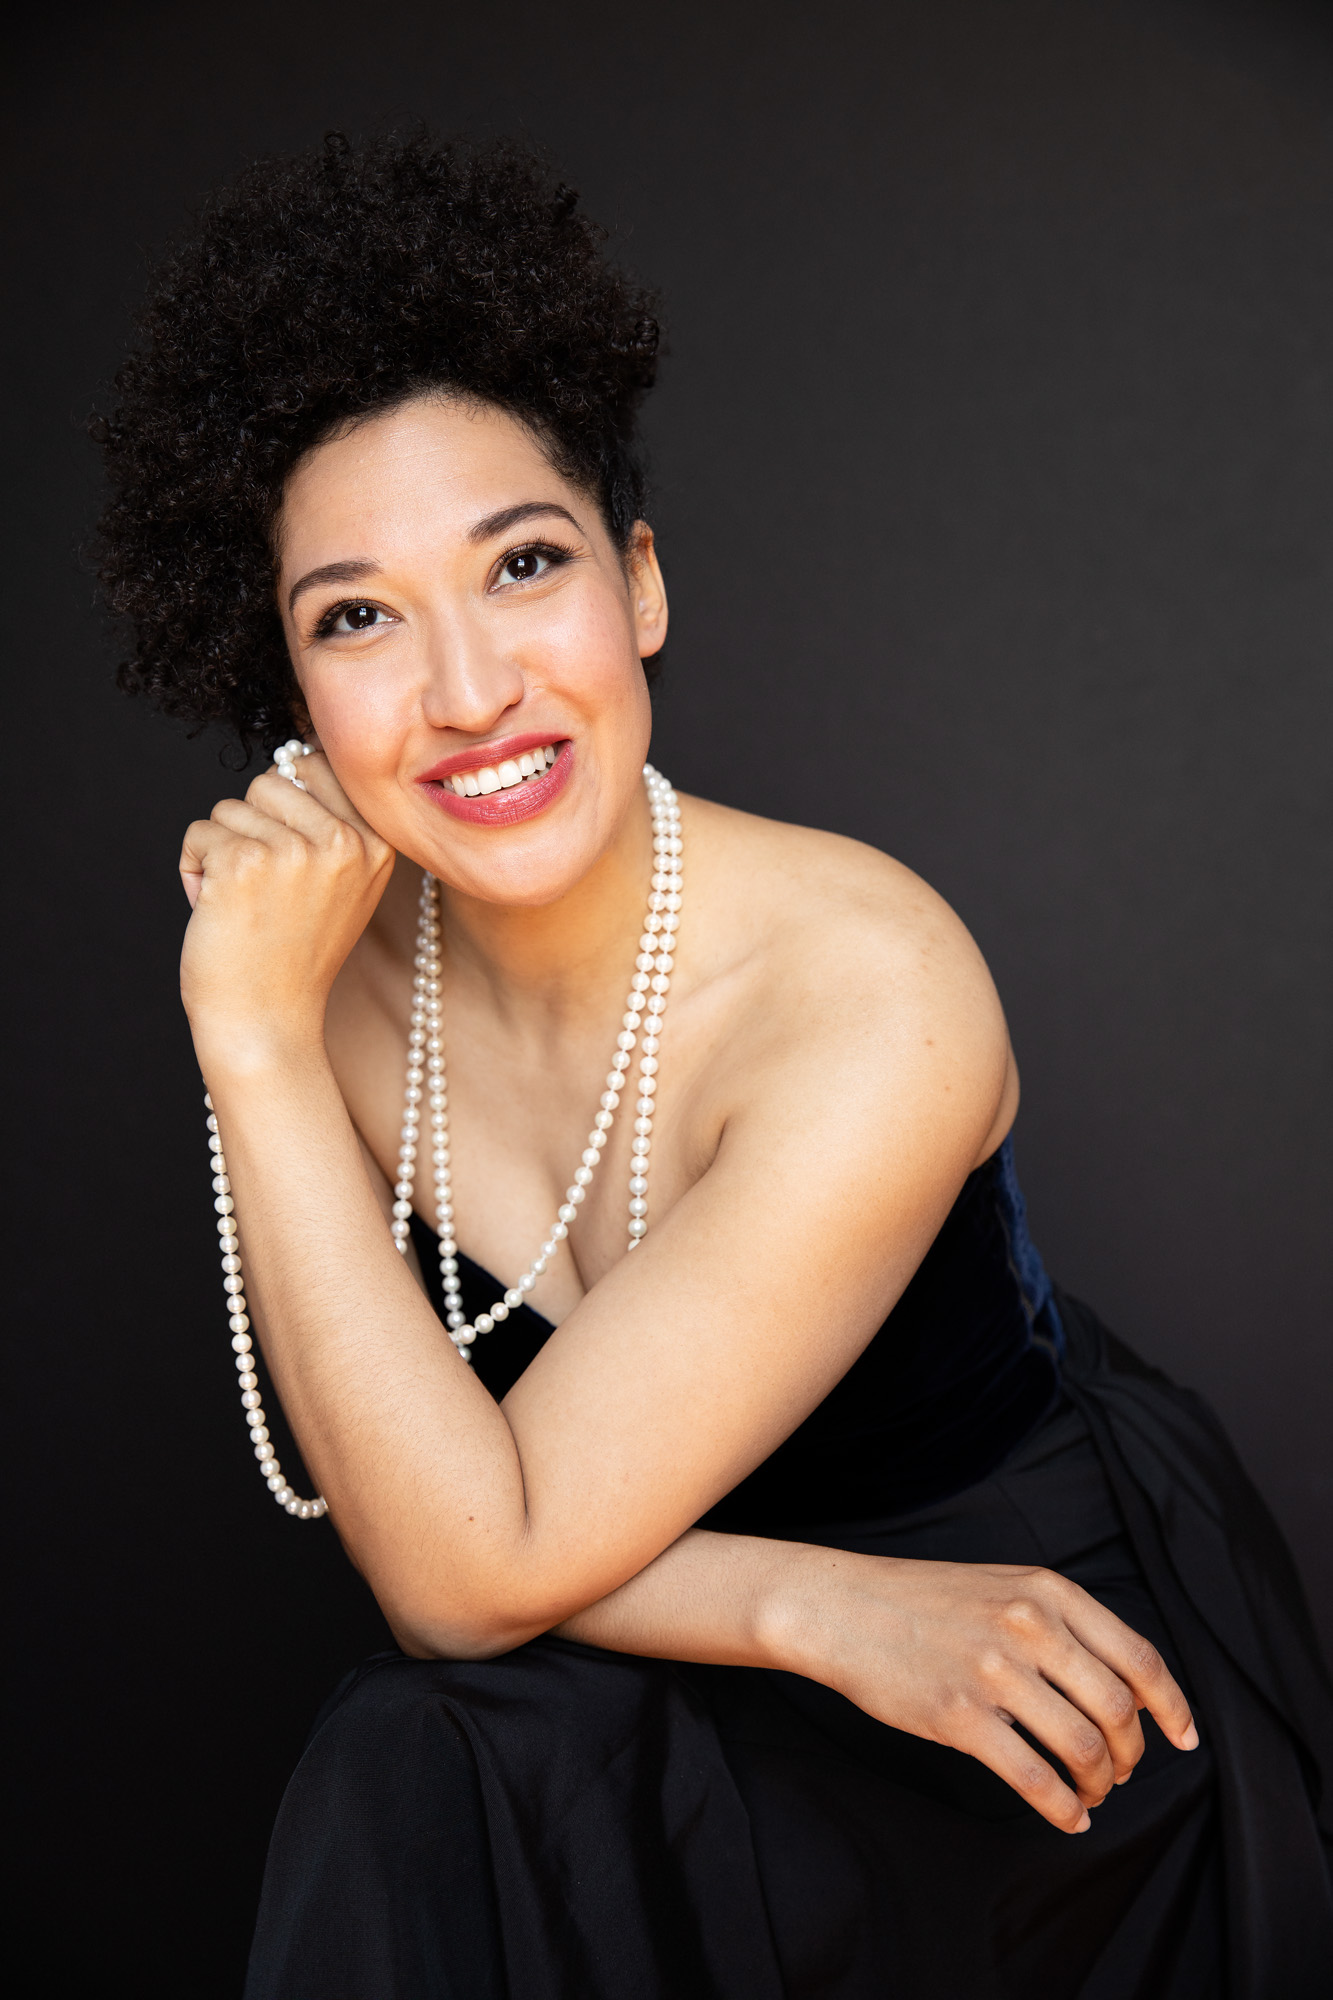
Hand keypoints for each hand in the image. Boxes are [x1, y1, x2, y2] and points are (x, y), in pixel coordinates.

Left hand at [179, 750, 393, 1071]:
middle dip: (253, 828)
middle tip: (265, 888)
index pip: (319, 767)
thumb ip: (333, 824)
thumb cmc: (294, 954)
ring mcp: (296, 851)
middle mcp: (345, 842)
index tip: (291, 858)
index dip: (288, 805)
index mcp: (378, 843)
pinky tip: (217, 910)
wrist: (267, 1022)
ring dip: (221, 851)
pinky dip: (194, 869)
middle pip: (271, 782)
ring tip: (244, 903)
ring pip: (230, 808)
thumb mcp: (344, 885)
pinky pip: (199, 832)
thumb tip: (296, 756)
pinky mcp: (244, 862)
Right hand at [780, 1553, 1196, 1832]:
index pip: (1139, 1657)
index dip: (1172, 1707)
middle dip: (1131, 1754)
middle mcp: (1029, 1626)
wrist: (844, 1608)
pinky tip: (1066, 1816)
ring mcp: (994, 1670)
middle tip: (1120, 1772)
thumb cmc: (925, 1602)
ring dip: (1098, 1784)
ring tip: (1089, 1794)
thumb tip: (1123, 1688)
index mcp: (1048, 1591)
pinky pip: (1034, 1778)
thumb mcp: (1005, 1587)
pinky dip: (1062, 1808)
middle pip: (1118, 1709)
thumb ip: (1062, 1624)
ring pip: (1082, 1747)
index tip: (1184, 1738)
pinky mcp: (959, 1715)